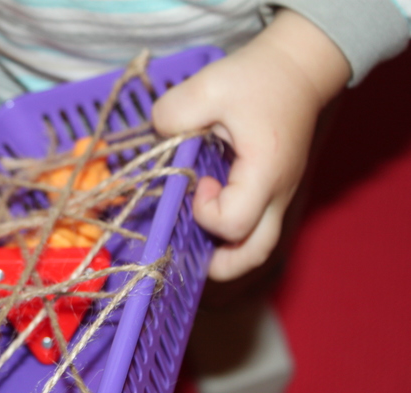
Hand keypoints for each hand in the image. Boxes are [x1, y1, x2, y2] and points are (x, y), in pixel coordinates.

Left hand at [152, 9, 349, 280]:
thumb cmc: (258, 77)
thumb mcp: (210, 85)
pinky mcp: (272, 192)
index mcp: (265, 173)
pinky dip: (229, 234)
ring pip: (257, 247)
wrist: (298, 68)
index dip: (205, 213)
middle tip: (186, 243)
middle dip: (216, 262)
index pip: (234, 223)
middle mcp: (277, 194)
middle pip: (254, 254)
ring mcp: (278, 196)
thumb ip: (175, 113)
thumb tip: (156, 137)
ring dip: (223, 252)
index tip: (198, 182)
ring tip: (191, 235)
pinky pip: (254, 228)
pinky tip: (202, 214)